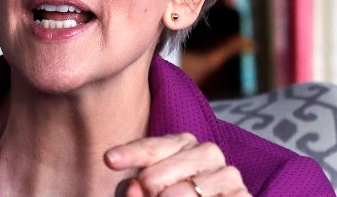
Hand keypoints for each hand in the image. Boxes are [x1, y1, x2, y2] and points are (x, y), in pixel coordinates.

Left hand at [104, 133, 250, 196]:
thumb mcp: (146, 194)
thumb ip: (133, 192)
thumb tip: (132, 187)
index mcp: (181, 145)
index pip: (150, 148)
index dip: (130, 154)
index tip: (109, 159)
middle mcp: (207, 152)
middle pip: (154, 177)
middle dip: (147, 195)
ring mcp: (227, 175)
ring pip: (178, 196)